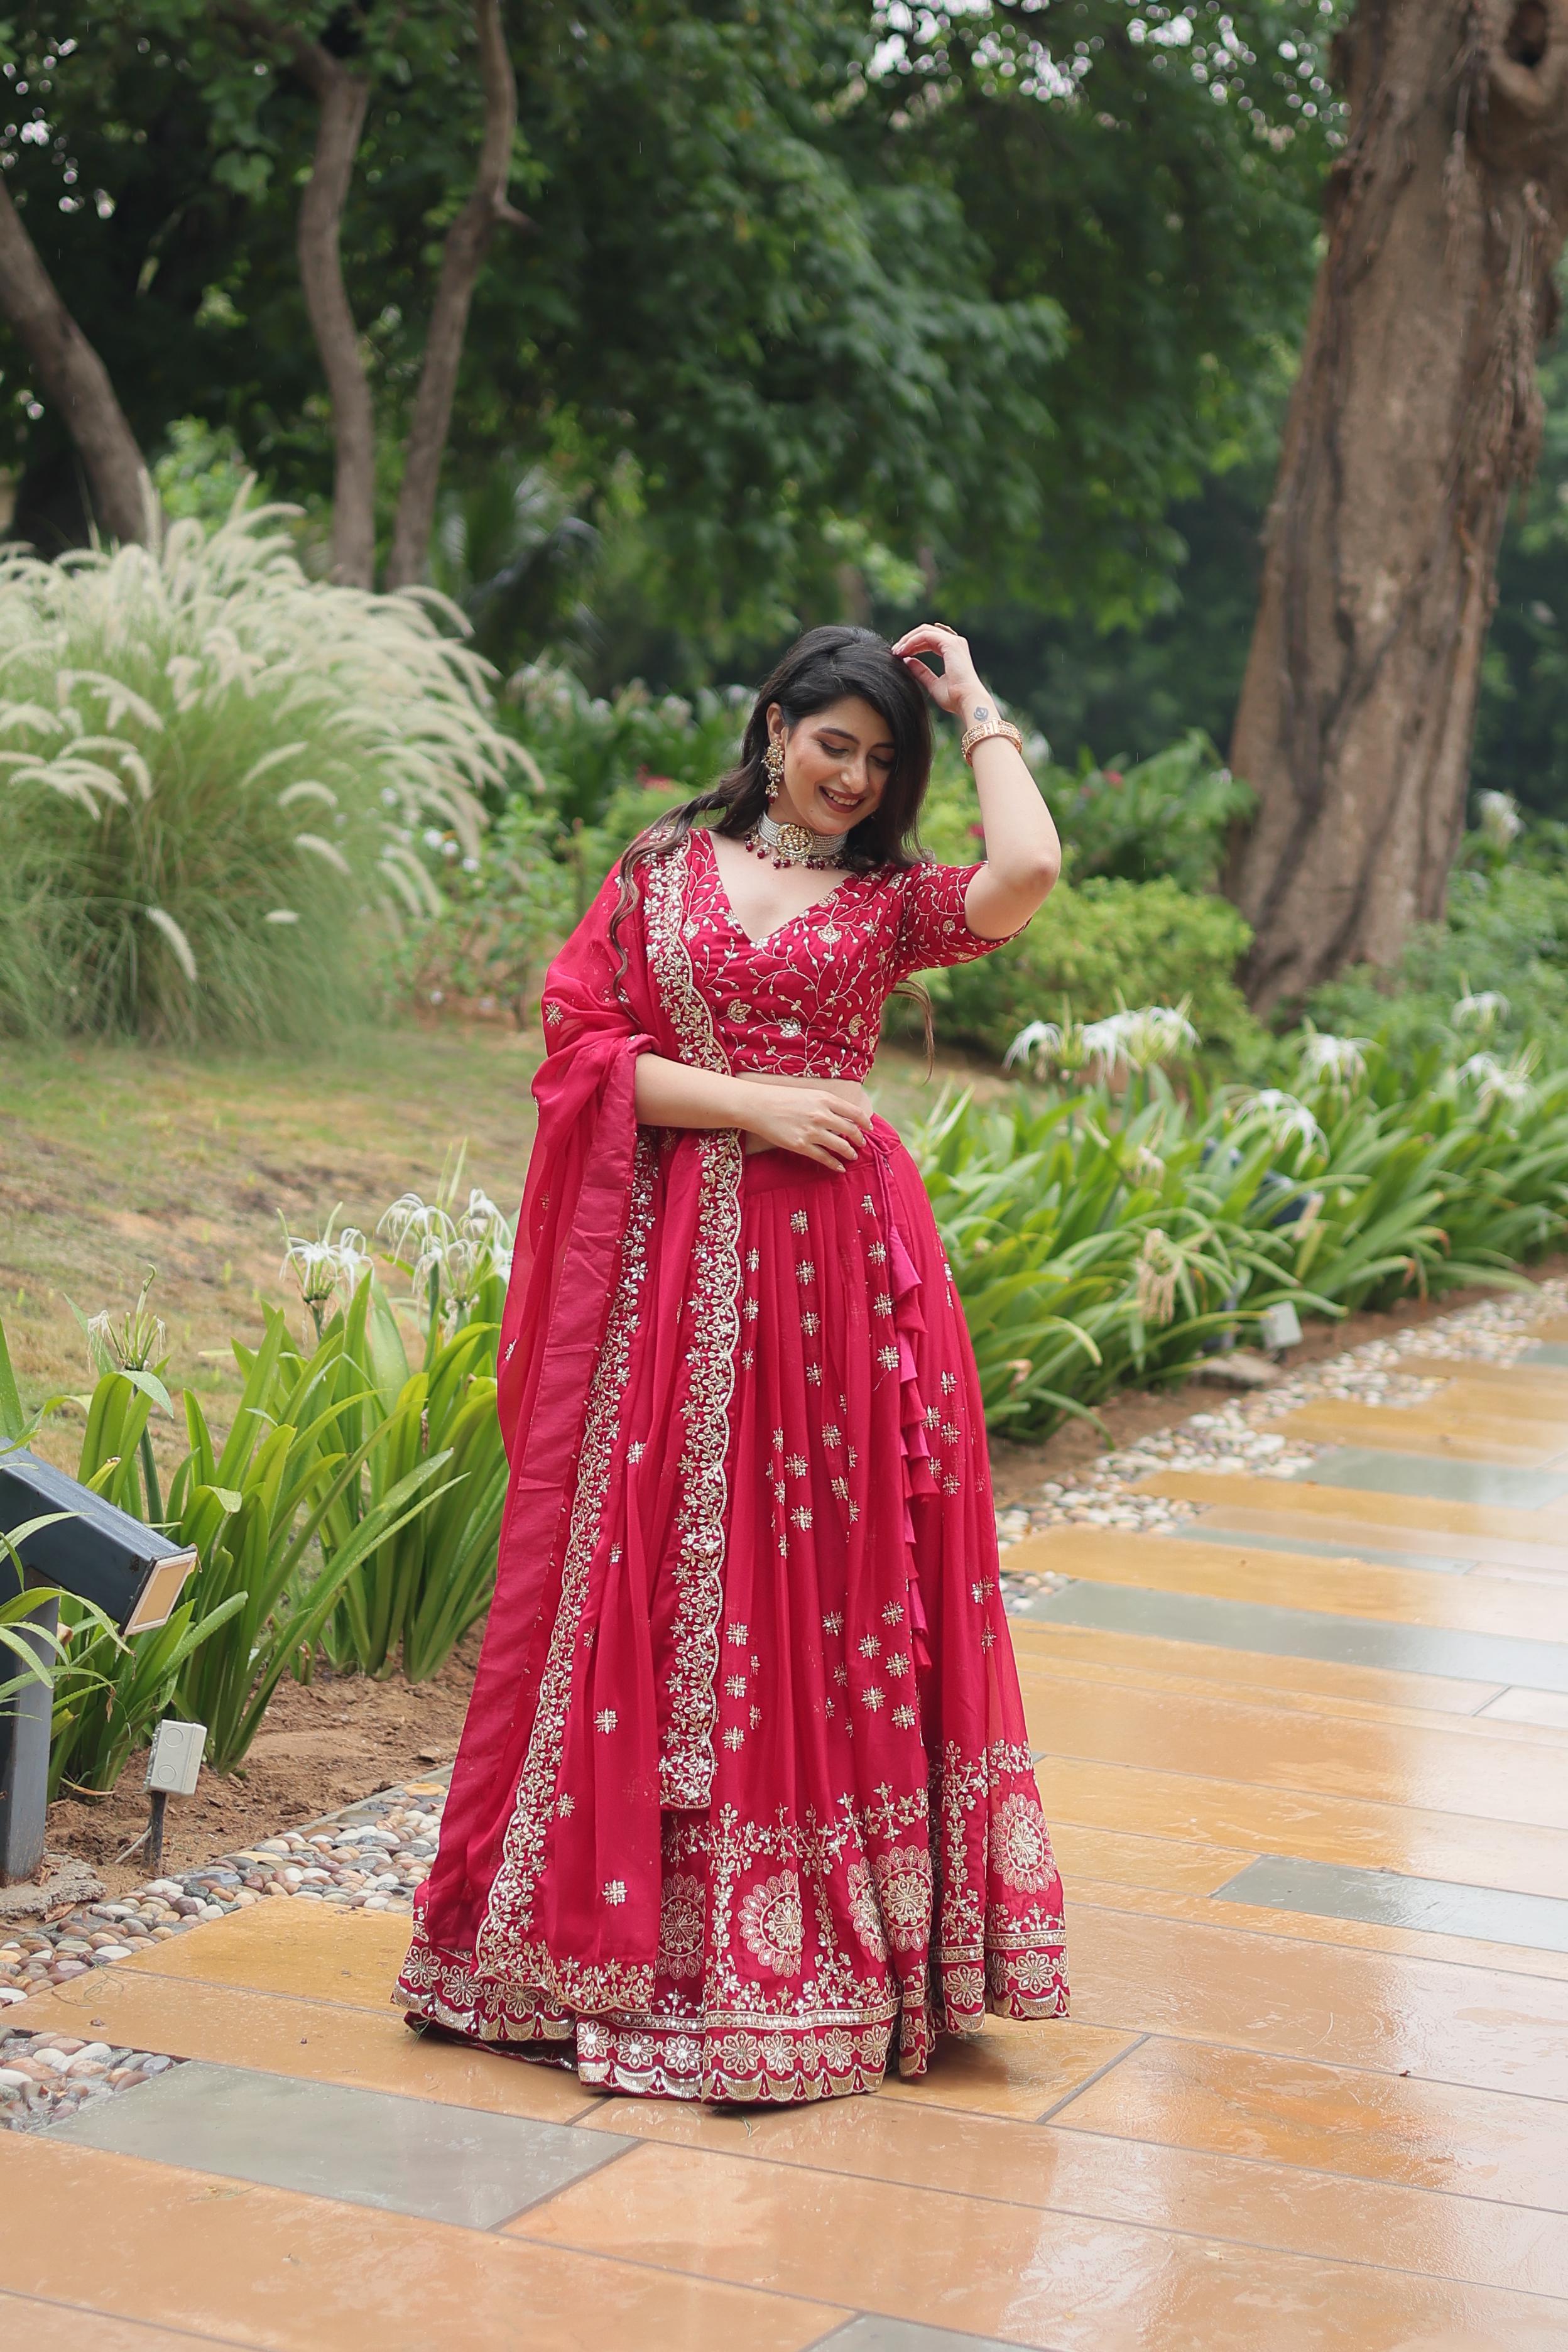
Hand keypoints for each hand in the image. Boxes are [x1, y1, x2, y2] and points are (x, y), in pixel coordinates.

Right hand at [737, 1083, 873, 1167]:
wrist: (757, 1105)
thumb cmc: (781, 1097)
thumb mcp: (808, 1093)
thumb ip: (826, 1103)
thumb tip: (842, 1114)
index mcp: (825, 1098)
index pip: (854, 1112)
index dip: (864, 1122)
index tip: (868, 1128)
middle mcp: (821, 1115)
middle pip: (850, 1130)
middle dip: (859, 1139)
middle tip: (861, 1143)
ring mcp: (812, 1131)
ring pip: (840, 1146)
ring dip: (849, 1152)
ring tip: (853, 1156)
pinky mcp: (801, 1145)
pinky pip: (824, 1158)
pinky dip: (834, 1164)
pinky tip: (839, 1167)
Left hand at [890, 622, 985, 719]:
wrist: (967, 701)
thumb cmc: (954, 698)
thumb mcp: (932, 683)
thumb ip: (921, 671)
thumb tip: (907, 661)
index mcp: (952, 651)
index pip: (929, 640)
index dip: (912, 645)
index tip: (899, 655)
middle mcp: (955, 643)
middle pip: (925, 632)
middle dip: (908, 640)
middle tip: (895, 652)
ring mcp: (953, 641)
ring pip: (924, 631)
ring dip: (908, 639)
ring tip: (897, 651)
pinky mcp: (950, 643)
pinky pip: (925, 635)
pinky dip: (912, 641)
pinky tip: (903, 651)